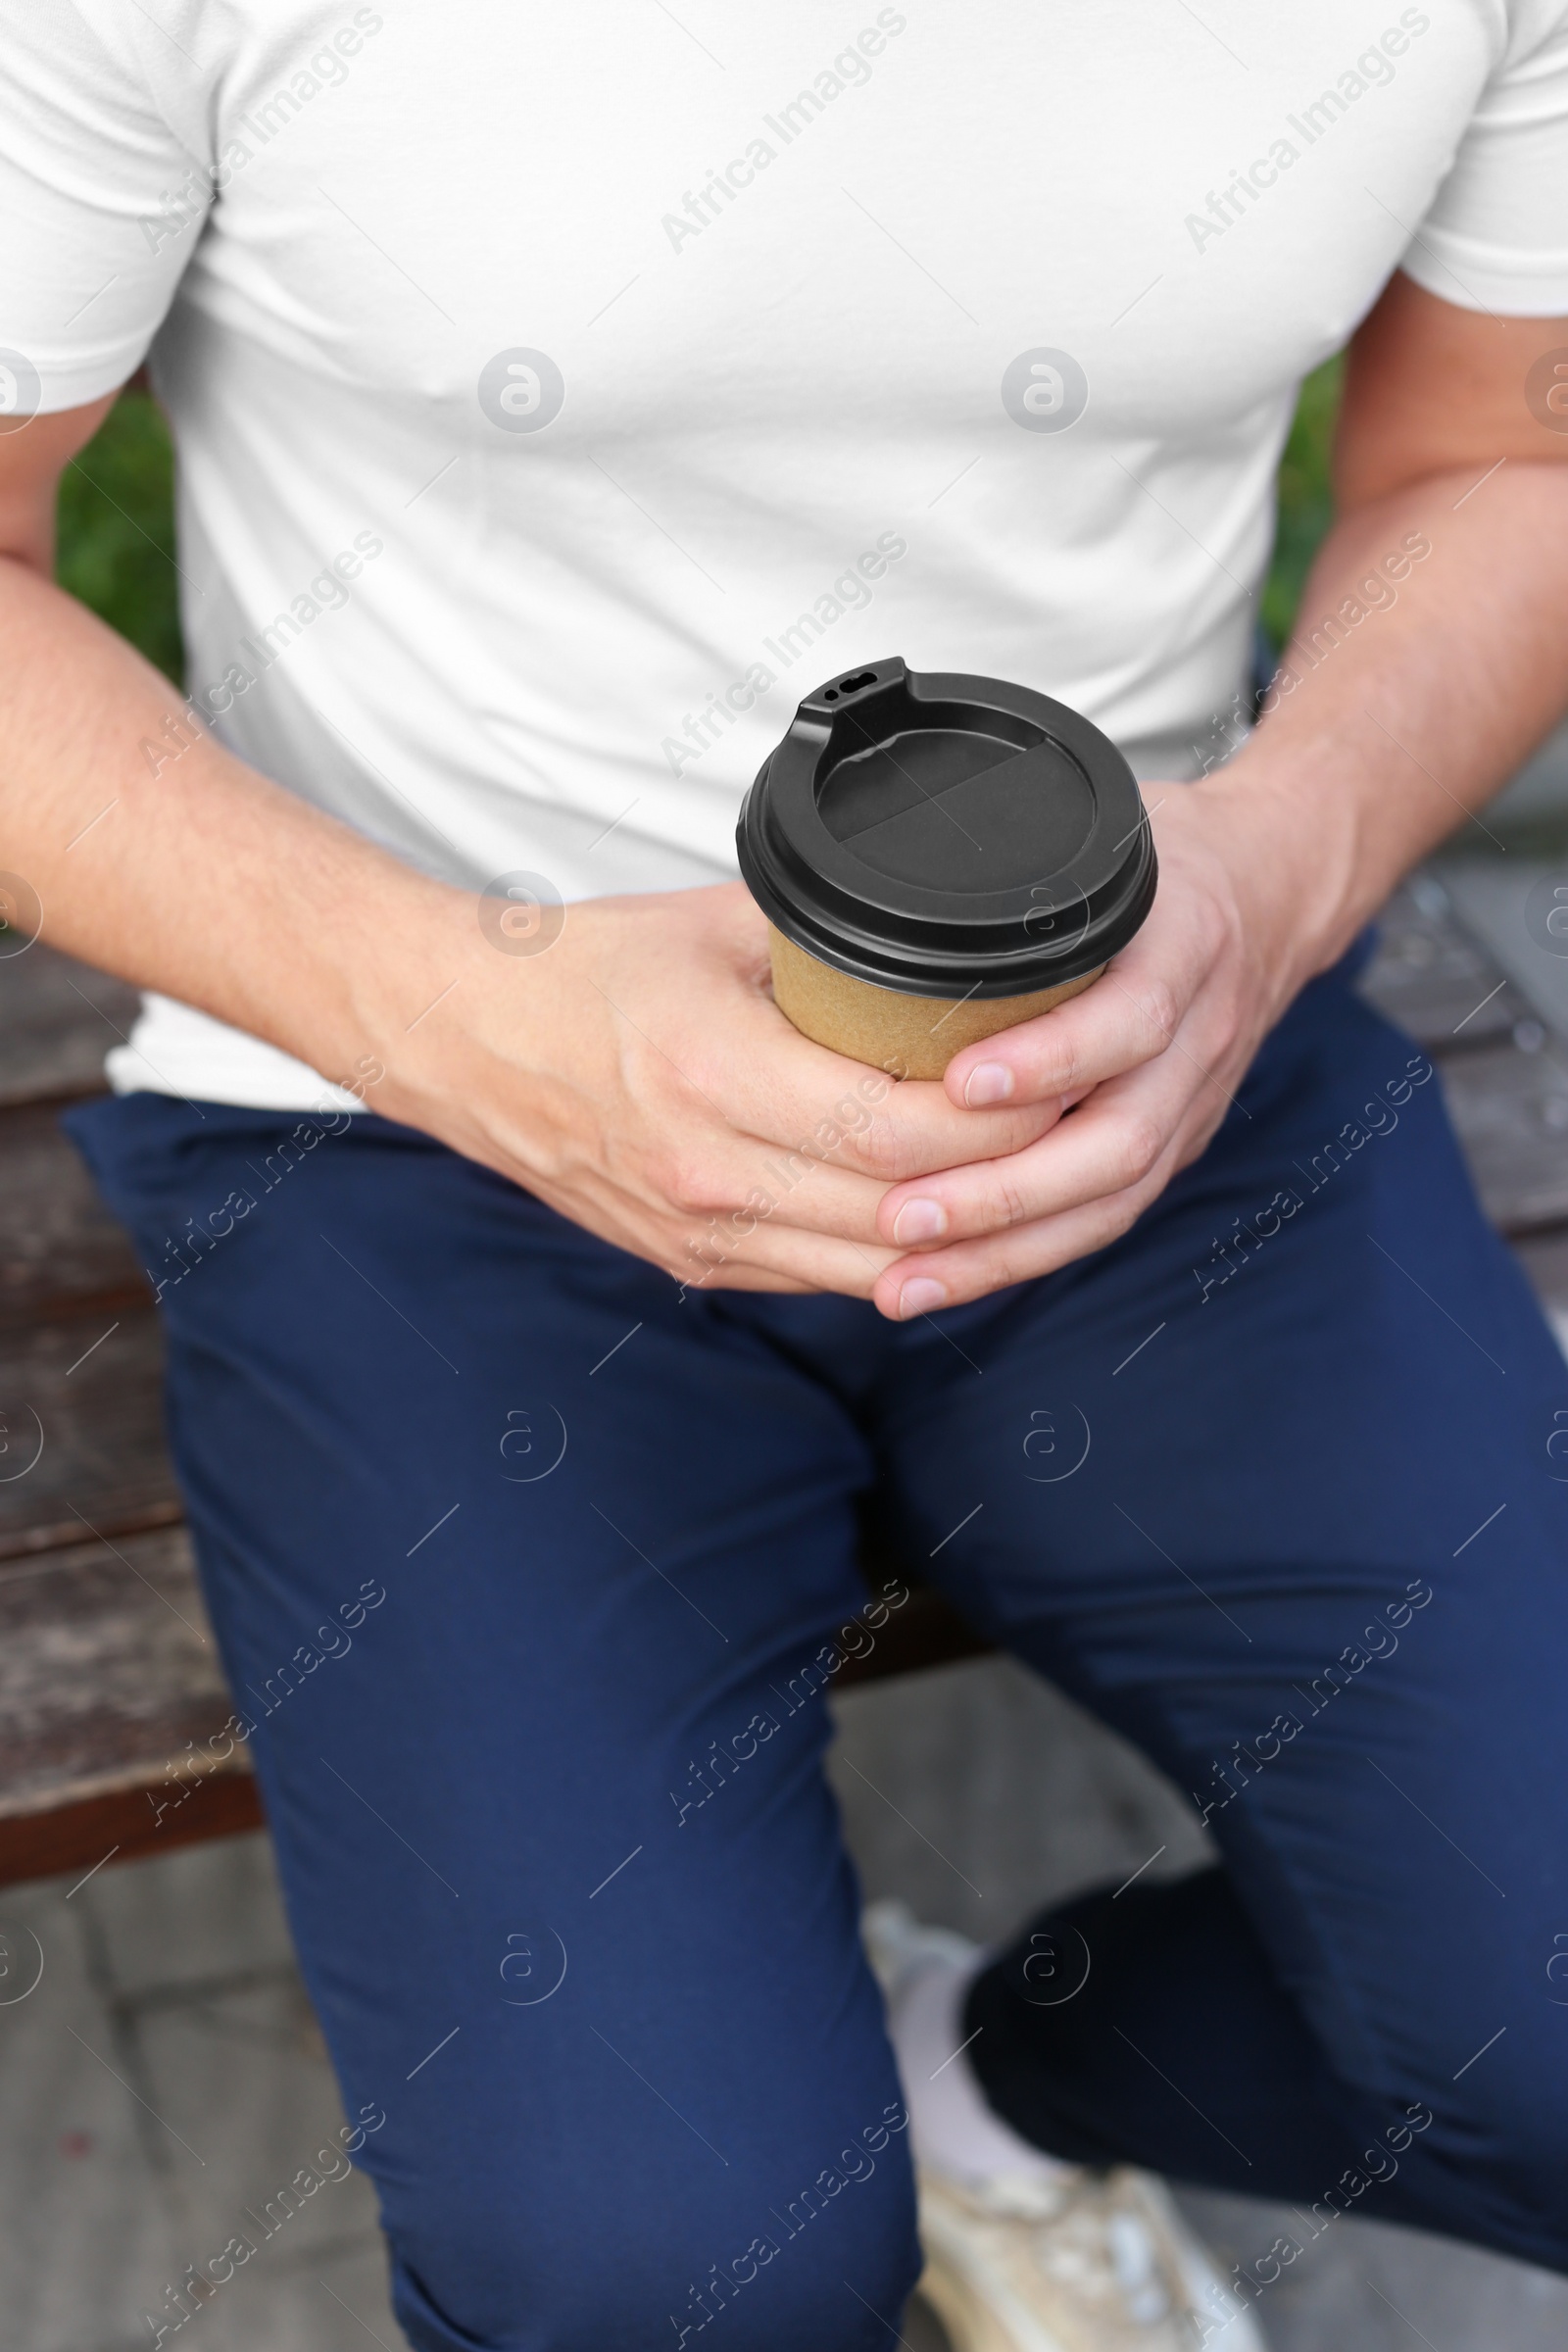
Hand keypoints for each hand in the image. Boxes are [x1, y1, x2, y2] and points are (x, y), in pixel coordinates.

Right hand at [370, 879, 1056, 1296]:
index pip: (902, 1132)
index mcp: (715, 1076)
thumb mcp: (714, 925)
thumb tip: (949, 938)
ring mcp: (701, 1234)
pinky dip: (902, 1258)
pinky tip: (953, 1217)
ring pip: (878, 1271)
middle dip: (1011, 1178)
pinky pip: (827, 1280)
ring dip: (968, 1238)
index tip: (1065, 1074)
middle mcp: (710, 1176)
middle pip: (906, 1213)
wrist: (459, 1041)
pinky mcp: (694, 1262)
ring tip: (1036, 1179)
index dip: (1004, 1119)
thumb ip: (833, 942)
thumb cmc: (577, 970)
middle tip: (1078, 1124)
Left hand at [867, 779, 1321, 1318]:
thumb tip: (896, 881)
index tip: (960, 1081)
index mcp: (1184, 947)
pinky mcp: (1171, 1147)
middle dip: (1003, 1192)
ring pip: (1110, 1200)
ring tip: (904, 1280)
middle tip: (900, 1216)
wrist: (1277, 890)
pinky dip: (1021, 1257)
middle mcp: (1196, 1040)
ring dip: (1002, 1250)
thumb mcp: (1110, 838)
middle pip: (1119, 1143)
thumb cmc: (1168, 858)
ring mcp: (1189, 1104)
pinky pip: (1100, 1217)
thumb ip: (1032, 866)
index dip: (1051, 1058)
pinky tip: (944, 1280)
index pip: (1132, 1019)